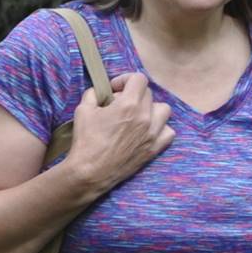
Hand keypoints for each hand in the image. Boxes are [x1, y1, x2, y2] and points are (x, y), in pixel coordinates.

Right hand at [66, 72, 173, 196]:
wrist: (90, 173)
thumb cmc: (85, 142)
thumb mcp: (82, 111)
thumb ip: (93, 94)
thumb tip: (99, 91)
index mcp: (128, 104)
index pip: (138, 79)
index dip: (125, 80)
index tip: (115, 89)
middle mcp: (145, 117)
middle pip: (148, 94)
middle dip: (133, 95)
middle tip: (119, 105)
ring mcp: (152, 133)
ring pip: (163, 110)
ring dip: (151, 109)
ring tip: (138, 117)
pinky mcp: (154, 149)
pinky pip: (169, 132)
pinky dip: (160, 129)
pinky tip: (147, 132)